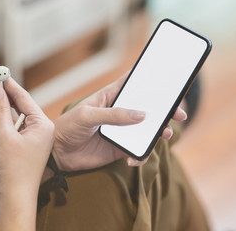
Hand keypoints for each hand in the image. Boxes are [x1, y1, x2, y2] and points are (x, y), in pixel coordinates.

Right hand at [0, 65, 53, 229]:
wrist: (16, 198)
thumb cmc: (13, 169)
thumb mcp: (3, 135)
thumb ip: (0, 108)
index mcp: (42, 123)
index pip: (22, 95)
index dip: (6, 80)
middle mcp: (42, 128)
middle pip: (15, 106)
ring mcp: (35, 138)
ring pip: (9, 121)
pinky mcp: (27, 146)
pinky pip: (9, 133)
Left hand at [52, 71, 187, 171]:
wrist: (57, 153)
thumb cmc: (67, 127)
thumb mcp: (87, 116)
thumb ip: (113, 115)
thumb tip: (142, 115)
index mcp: (110, 96)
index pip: (133, 83)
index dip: (150, 79)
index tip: (168, 76)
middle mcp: (119, 112)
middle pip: (147, 107)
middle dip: (165, 109)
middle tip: (179, 114)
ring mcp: (121, 130)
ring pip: (147, 129)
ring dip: (159, 132)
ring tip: (165, 134)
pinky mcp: (120, 148)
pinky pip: (138, 150)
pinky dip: (141, 155)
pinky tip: (133, 159)